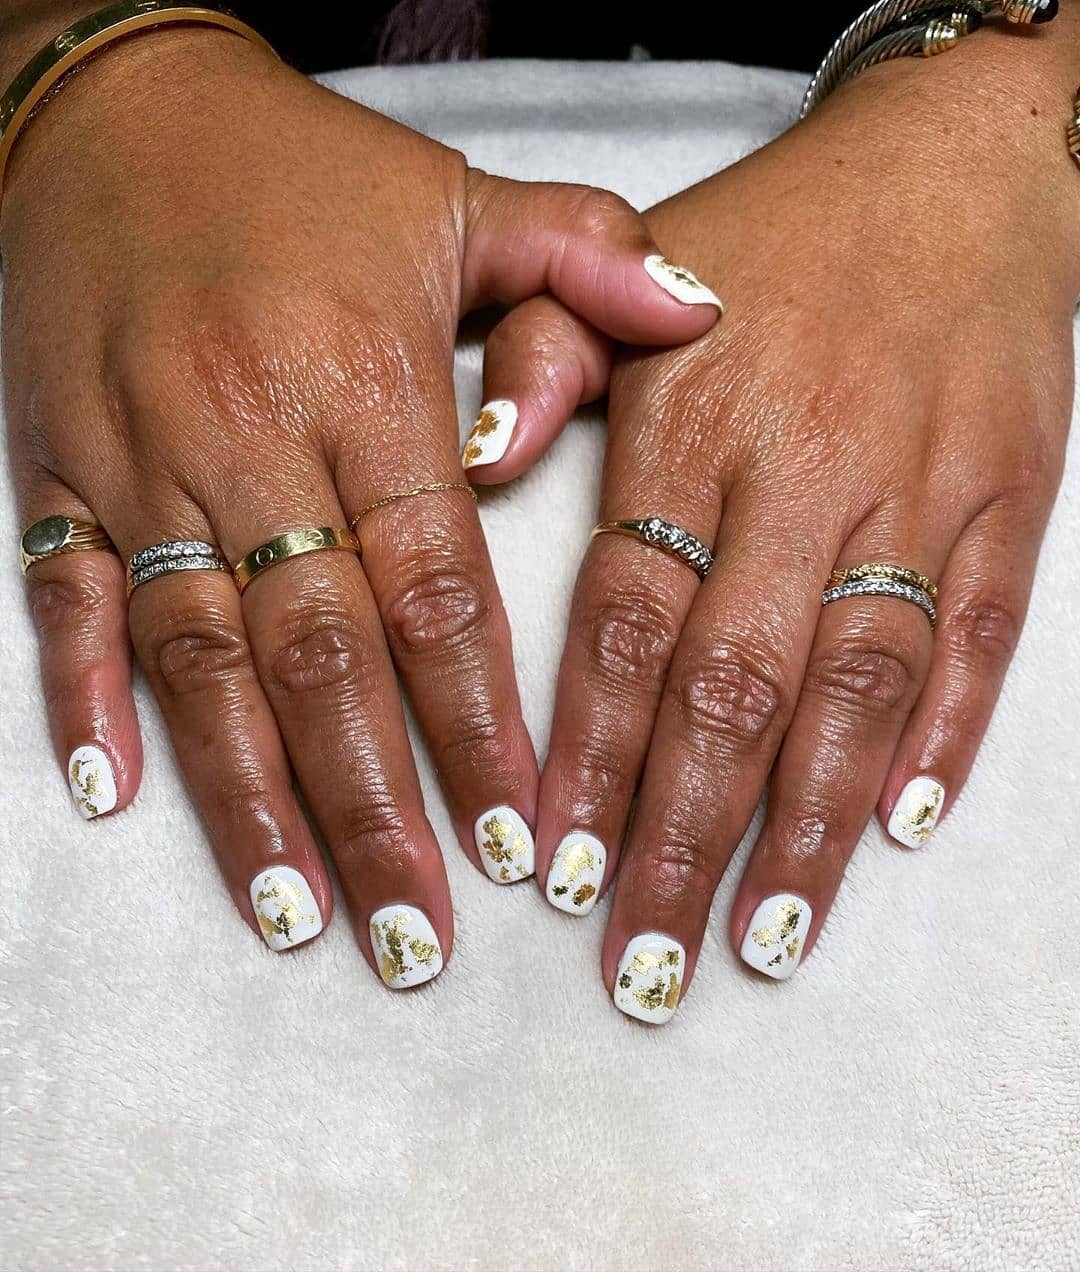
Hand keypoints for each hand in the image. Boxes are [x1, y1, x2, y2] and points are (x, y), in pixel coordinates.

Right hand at [1, 23, 719, 977]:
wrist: (115, 108)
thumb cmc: (298, 165)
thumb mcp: (457, 192)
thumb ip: (585, 255)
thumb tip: (704, 307)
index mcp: (363, 381)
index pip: (435, 586)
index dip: (476, 720)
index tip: (517, 835)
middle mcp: (251, 437)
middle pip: (322, 656)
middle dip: (376, 807)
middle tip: (422, 939)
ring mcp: (143, 462)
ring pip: (198, 656)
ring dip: (247, 796)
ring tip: (298, 914)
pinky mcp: (58, 469)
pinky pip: (65, 598)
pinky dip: (83, 695)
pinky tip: (113, 792)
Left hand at [485, 38, 1077, 1015]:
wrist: (958, 161)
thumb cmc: (776, 232)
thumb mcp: (630, 264)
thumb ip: (539, 361)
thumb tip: (475, 471)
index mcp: (694, 420)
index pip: (626, 622)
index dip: (591, 759)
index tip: (559, 873)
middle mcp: (807, 466)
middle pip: (736, 686)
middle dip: (685, 840)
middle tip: (646, 965)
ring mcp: (922, 485)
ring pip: (861, 685)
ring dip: (812, 826)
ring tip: (764, 938)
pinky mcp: (1014, 494)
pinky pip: (982, 634)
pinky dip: (946, 738)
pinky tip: (899, 828)